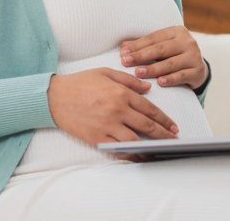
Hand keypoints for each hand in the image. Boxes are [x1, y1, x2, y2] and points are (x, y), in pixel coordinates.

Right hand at [46, 68, 178, 162]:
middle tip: (174, 140)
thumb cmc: (80, 83)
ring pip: (136, 140)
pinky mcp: (97, 138)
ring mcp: (107, 125)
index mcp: (121, 93)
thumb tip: (148, 88)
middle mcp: (117, 110)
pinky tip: (139, 156)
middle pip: (147, 125)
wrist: (54, 97)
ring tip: (161, 151)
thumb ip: (129, 80)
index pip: (149, 108)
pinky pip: (118, 149)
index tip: (173, 126)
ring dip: (151, 147)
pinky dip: (131, 155)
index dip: (164, 119)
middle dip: (164, 134)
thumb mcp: (106, 73)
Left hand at [120, 26, 208, 89]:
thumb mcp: (162, 47)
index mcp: (177, 31)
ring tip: (138, 73)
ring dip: (153, 69)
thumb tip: (123, 47)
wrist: (198, 68)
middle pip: (161, 49)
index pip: (153, 38)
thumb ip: (144, 46)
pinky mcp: (198, 71)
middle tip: (126, 62)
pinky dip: (170, 79)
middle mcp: (187, 41)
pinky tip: (159, 82)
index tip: (123, 53)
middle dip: (141, 56)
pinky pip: (182, 75)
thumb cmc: (174, 55)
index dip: (137, 45)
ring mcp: (194, 56)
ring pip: (170, 63)